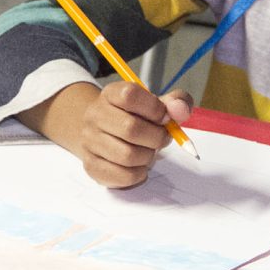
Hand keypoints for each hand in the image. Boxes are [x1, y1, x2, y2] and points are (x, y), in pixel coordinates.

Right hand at [19, 82, 192, 187]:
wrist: (103, 133)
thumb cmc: (135, 117)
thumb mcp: (156, 103)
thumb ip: (176, 102)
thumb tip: (180, 110)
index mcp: (111, 94)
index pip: (130, 95)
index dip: (154, 108)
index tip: (164, 117)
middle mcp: (95, 115)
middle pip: (131, 128)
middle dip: (156, 137)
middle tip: (162, 138)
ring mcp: (89, 141)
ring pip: (128, 156)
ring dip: (148, 156)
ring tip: (148, 151)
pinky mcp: (91, 165)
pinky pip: (123, 176)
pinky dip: (139, 173)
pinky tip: (139, 165)